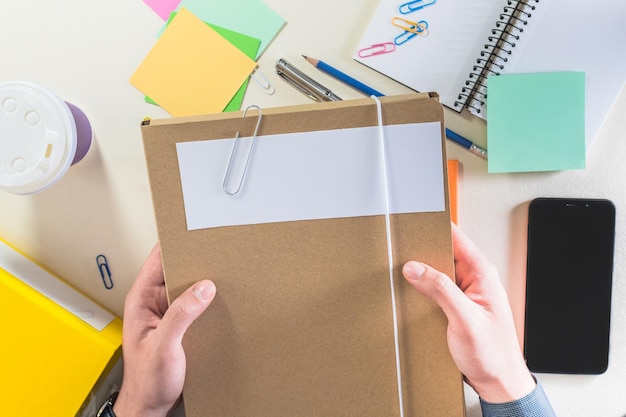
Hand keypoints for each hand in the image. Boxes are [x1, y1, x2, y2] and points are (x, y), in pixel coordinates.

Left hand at [113, 244, 215, 416]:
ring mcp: (167, 312)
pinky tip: (219, 297)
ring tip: (222, 270)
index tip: (192, 233)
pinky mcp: (179, 323)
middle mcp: (152, 303)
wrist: (150, 405)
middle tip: (215, 251)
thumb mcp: (164, 346)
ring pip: (186, 285)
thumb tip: (203, 288)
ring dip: (202, 280)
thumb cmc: (146, 381)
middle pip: (174, 269)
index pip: (156, 260)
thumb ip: (181, 315)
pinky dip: (206, 297)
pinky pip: (194, 302)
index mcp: (140, 301)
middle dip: (194, 260)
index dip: (173, 244)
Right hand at [402, 224, 534, 403]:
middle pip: (443, 251)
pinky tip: (411, 294)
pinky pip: (436, 288)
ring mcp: (465, 292)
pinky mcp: (456, 306)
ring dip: (420, 272)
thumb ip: (441, 290)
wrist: (499, 384)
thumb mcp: (465, 320)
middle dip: (422, 250)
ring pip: (437, 271)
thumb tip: (415, 268)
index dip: (434, 227)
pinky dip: (422, 289)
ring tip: (402, 272)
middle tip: (400, 251)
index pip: (456, 238)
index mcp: (482, 274)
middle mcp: (474, 279)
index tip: (412, 223)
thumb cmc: (493, 355)